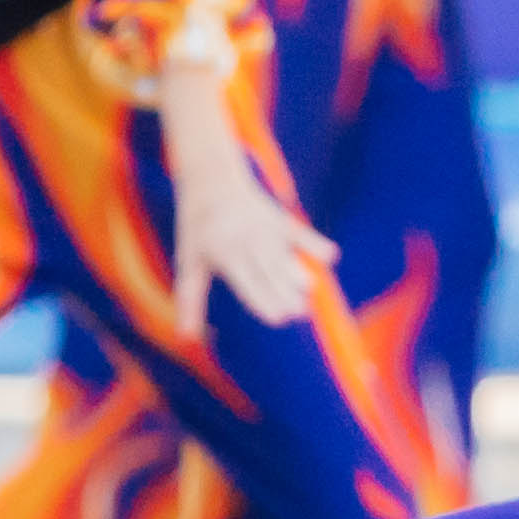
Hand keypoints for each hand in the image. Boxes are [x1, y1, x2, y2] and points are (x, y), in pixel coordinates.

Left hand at [162, 84, 331, 334]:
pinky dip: (314, 242)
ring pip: (286, 257)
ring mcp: (265, 229)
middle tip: (299, 314)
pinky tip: (330, 256)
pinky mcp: (280, 219)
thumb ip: (191, 300)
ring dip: (299, 276)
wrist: (212, 181)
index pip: (247, 282)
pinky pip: (299, 232)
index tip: (278, 319)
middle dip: (285, 294)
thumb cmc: (198, 229)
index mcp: (224, 253)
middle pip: (270, 273)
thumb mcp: (189, 262)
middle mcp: (247, 241)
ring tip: (309, 295)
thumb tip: (188, 337)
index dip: (263, 300)